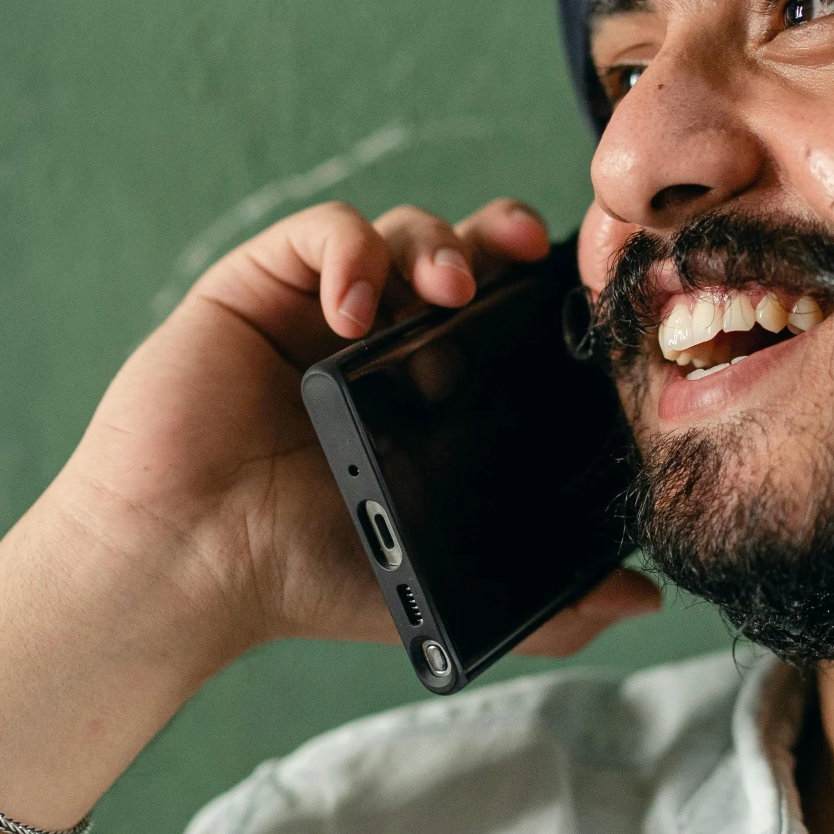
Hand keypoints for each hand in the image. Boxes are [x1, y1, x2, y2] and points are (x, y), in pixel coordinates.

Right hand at [48, 197, 659, 675]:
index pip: (502, 314)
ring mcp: (316, 308)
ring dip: (435, 241)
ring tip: (445, 287)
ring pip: (398, 229)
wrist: (187, 568)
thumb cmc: (301, 575)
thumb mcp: (441, 585)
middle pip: (459, 250)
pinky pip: (317, 231)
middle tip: (522, 253)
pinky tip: (353, 306)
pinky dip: (349, 251)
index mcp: (426, 392)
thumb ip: (549, 604)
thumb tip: (647, 599)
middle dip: (498, 236)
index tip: (577, 299)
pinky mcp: (254, 288)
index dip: (541, 290)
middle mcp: (379, 341)